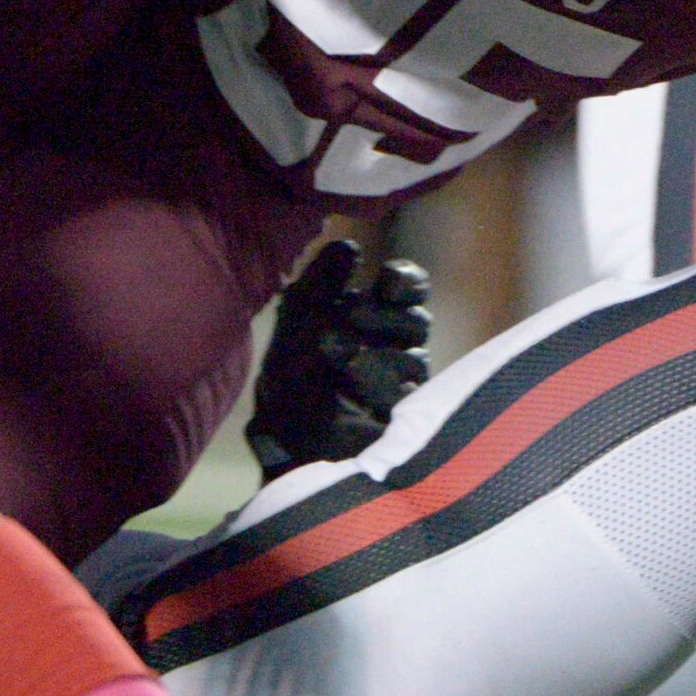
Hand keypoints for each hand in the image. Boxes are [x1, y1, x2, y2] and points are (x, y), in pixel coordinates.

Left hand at [251, 240, 430, 471]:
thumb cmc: (287, 385)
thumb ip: (321, 282)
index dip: (405, 282)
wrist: (279, 449)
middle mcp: (393, 352)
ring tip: (333, 349)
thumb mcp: (295, 322)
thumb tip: (349, 245)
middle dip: (382, 316)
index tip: (387, 279)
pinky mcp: (405, 420)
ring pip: (415, 355)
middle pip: (416, 320)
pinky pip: (404, 389)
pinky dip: (374, 373)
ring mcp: (403, 389)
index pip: (407, 291)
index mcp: (372, 322)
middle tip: (349, 314)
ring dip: (373, 348)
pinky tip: (349, 370)